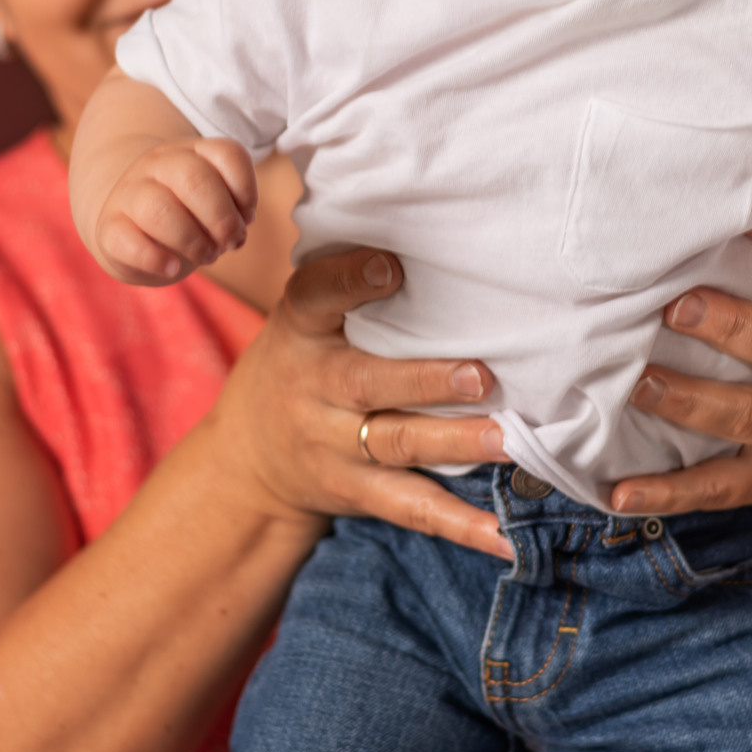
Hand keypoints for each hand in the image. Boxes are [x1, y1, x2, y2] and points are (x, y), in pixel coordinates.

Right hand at [91, 138, 256, 284]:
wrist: (130, 228)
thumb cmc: (185, 217)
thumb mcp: (213, 204)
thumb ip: (233, 210)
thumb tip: (235, 233)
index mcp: (191, 152)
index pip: (227, 153)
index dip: (247, 190)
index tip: (246, 216)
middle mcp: (158, 165)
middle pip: (194, 179)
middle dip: (222, 220)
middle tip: (229, 243)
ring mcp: (129, 194)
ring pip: (159, 209)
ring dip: (193, 241)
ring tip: (206, 256)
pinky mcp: (109, 228)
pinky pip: (127, 240)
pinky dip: (156, 259)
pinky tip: (171, 267)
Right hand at [198, 244, 515, 559]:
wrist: (245, 461)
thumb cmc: (300, 363)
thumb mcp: (303, 318)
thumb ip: (345, 281)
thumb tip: (418, 216)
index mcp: (301, 330)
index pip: (316, 297)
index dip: (349, 280)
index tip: (391, 268)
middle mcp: (313, 388)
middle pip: (367, 383)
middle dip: (425, 381)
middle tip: (481, 374)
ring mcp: (332, 446)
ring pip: (397, 446)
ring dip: (454, 445)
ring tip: (507, 441)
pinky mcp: (355, 492)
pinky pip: (410, 508)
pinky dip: (459, 525)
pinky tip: (503, 535)